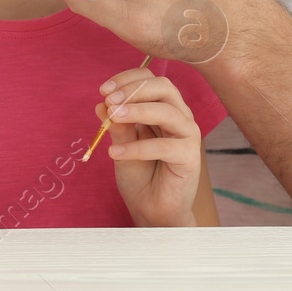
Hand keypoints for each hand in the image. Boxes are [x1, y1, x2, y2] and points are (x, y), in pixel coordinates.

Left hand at [96, 66, 202, 226]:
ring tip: (112, 119)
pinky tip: (115, 153)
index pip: (150, 80)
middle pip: (164, 87)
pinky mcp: (190, 157)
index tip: (103, 90)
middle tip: (109, 101)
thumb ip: (117, 126)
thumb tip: (101, 104)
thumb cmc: (140, 176)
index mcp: (164, 108)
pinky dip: (137, 147)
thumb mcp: (122, 146)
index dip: (127, 79)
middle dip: (133, 90)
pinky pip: (164, 146)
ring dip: (137, 111)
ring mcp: (188, 135)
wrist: (152, 211)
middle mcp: (179, 116)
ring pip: (167, 111)